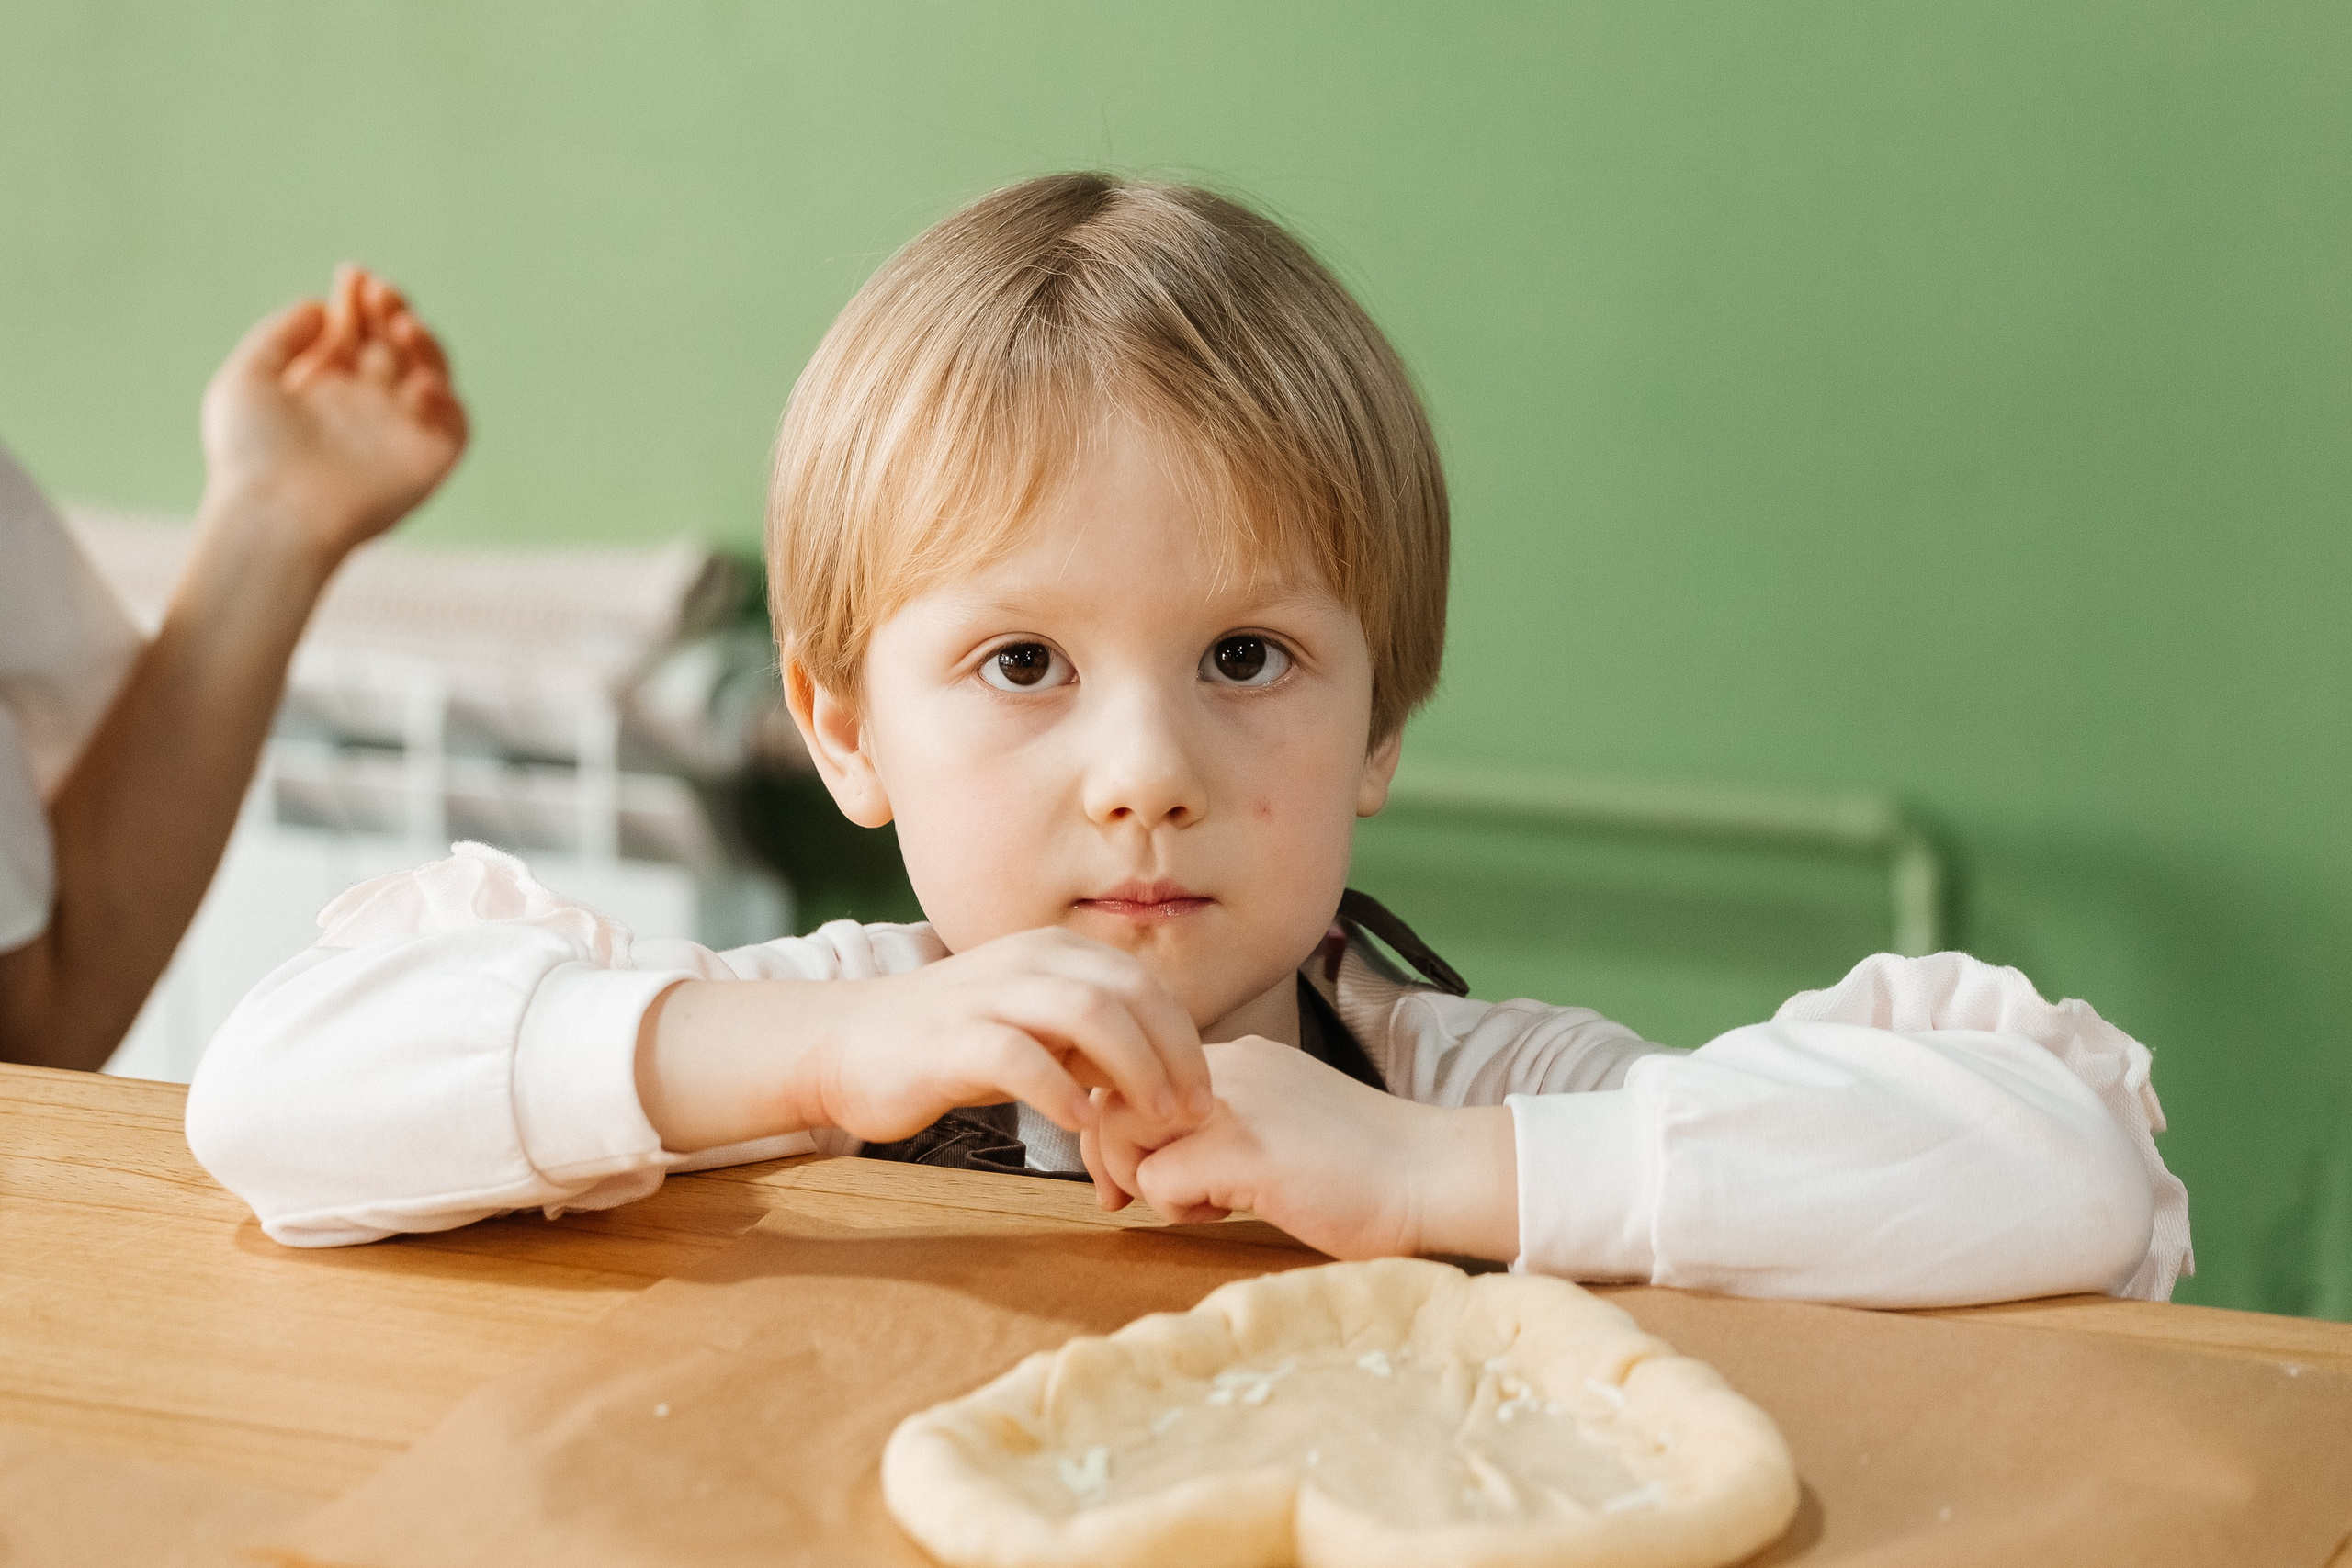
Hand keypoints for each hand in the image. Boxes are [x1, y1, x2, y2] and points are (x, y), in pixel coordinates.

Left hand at [198, 264, 466, 564]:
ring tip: (400, 324)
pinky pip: (458, 424)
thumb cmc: (250, 455)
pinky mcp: (429, 463)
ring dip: (424, 344)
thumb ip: (281, 335)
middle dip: (391, 312)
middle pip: (395, 345)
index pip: (356, 332)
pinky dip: (445, 399)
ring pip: (433, 374)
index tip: (352, 277)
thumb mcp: (247, 378)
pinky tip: (415, 387)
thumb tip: (325, 308)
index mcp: (324, 387)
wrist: (275, 517)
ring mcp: (399, 434)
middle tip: (379, 294)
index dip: (360, 301)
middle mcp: (366, 407)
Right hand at [635, 927, 1215, 1153]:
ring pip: (1086, 1011)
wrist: (846, 1046)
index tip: (1200, 1095)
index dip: (1184, 1039)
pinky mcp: (951, 1038)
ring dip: (1132, 1068)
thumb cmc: (950, 1046)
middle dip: (1171, 1054)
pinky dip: (1060, 1089)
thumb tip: (1162, 1082)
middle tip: (1189, 1113)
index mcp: (1054, 952)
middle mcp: (1026, 960)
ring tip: (1149, 1119)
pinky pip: (1020, 1056)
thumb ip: (1092, 1045)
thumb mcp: (1034, 1034)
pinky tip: (1080, 1124)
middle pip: (1128, 993)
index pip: (1144, 984)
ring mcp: (987, 994)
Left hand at [1083, 1039, 1520, 1261]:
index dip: (1123, 1127)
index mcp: (1242, 1058)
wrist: (1438, 1176)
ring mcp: (1237, 1104)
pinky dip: (1177, 1208)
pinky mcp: (1246, 1150)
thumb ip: (1227, 1128)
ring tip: (1197, 1203)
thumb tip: (1158, 1161)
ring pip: (1122, 1131)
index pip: (1137, 1075)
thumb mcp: (1284, 1124)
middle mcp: (1230, 1066)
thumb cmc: (1370, 1169)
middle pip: (1113, 1097)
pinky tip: (1229, 1213)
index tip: (1135, 1172)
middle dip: (1113, 1156)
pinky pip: (1157, 1181)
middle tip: (1132, 1200)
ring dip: (1143, 1179)